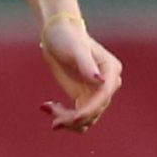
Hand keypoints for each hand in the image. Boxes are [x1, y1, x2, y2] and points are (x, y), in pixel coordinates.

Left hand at [39, 16, 122, 131]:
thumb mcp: (75, 50)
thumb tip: (100, 80)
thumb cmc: (66, 38)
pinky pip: (78, 116)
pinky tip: (46, 107)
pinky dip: (64, 117)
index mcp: (110, 71)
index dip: (90, 110)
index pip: (103, 96)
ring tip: (47, 108)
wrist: (57, 36)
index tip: (75, 118)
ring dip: (68, 120)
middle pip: (95, 111)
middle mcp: (108, 84)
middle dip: (74, 118)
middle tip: (53, 121)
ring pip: (86, 118)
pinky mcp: (84, 97)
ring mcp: (96, 93)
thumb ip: (86, 65)